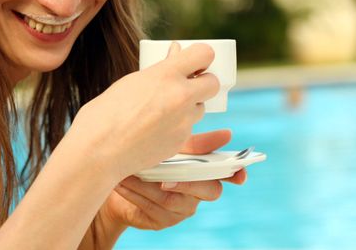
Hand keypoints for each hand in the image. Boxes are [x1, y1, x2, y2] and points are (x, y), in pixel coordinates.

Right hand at [70, 42, 219, 179]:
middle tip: (187, 86)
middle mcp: (180, 96)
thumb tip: (175, 54)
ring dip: (188, 107)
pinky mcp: (180, 142)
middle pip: (212, 83)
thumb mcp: (130, 83)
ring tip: (161, 112)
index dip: (202, 57)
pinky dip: (176, 128)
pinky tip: (153, 131)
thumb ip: (158, 71)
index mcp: (165, 74)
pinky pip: (187, 130)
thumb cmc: (105, 114)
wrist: (98, 151)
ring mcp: (183, 121)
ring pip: (200, 108)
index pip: (204, 53)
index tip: (195, 62)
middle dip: (203, 83)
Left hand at [98, 130, 246, 230]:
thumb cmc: (147, 159)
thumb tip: (227, 134)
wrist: (117, 182)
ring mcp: (182, 208)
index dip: (236, 173)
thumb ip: (195, 144)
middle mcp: (198, 191)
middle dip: (184, 183)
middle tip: (164, 178)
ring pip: (172, 198)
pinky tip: (122, 182)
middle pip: (207, 190)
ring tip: (129, 172)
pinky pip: (152, 208)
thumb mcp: (168, 146)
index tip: (239, 175)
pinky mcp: (163, 220)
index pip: (228, 173)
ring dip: (147, 184)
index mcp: (204, 170)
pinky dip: (135, 193)